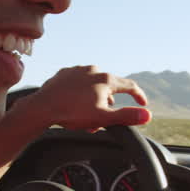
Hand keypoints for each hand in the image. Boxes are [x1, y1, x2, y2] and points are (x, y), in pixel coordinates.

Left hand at [12, 65, 149, 132]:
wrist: (42, 107)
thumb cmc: (73, 113)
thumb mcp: (103, 118)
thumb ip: (126, 116)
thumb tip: (147, 115)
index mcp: (106, 80)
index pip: (130, 86)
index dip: (139, 95)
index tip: (143, 103)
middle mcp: (93, 70)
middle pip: (110, 87)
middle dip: (109, 104)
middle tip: (102, 120)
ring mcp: (78, 70)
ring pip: (93, 85)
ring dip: (95, 98)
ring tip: (86, 115)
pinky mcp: (64, 73)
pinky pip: (78, 82)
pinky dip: (81, 92)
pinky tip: (74, 103)